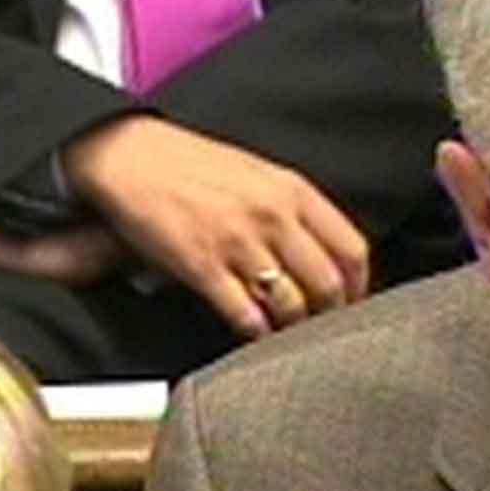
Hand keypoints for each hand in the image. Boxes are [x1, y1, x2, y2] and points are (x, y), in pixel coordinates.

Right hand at [65, 116, 368, 339]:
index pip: (351, 249)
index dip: (360, 285)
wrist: (129, 154)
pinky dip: (257, 333)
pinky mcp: (203, 266)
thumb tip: (325, 253)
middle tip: (325, 327)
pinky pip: (245, 315)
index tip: (355, 301)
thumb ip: (295, 209)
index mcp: (293, 190)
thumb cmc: (192, 165)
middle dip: (331, 314)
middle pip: (328, 284)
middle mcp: (273, 216)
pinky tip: (256, 336)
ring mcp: (239, 243)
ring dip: (294, 327)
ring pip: (291, 304)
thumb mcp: (259, 173)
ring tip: (289, 334)